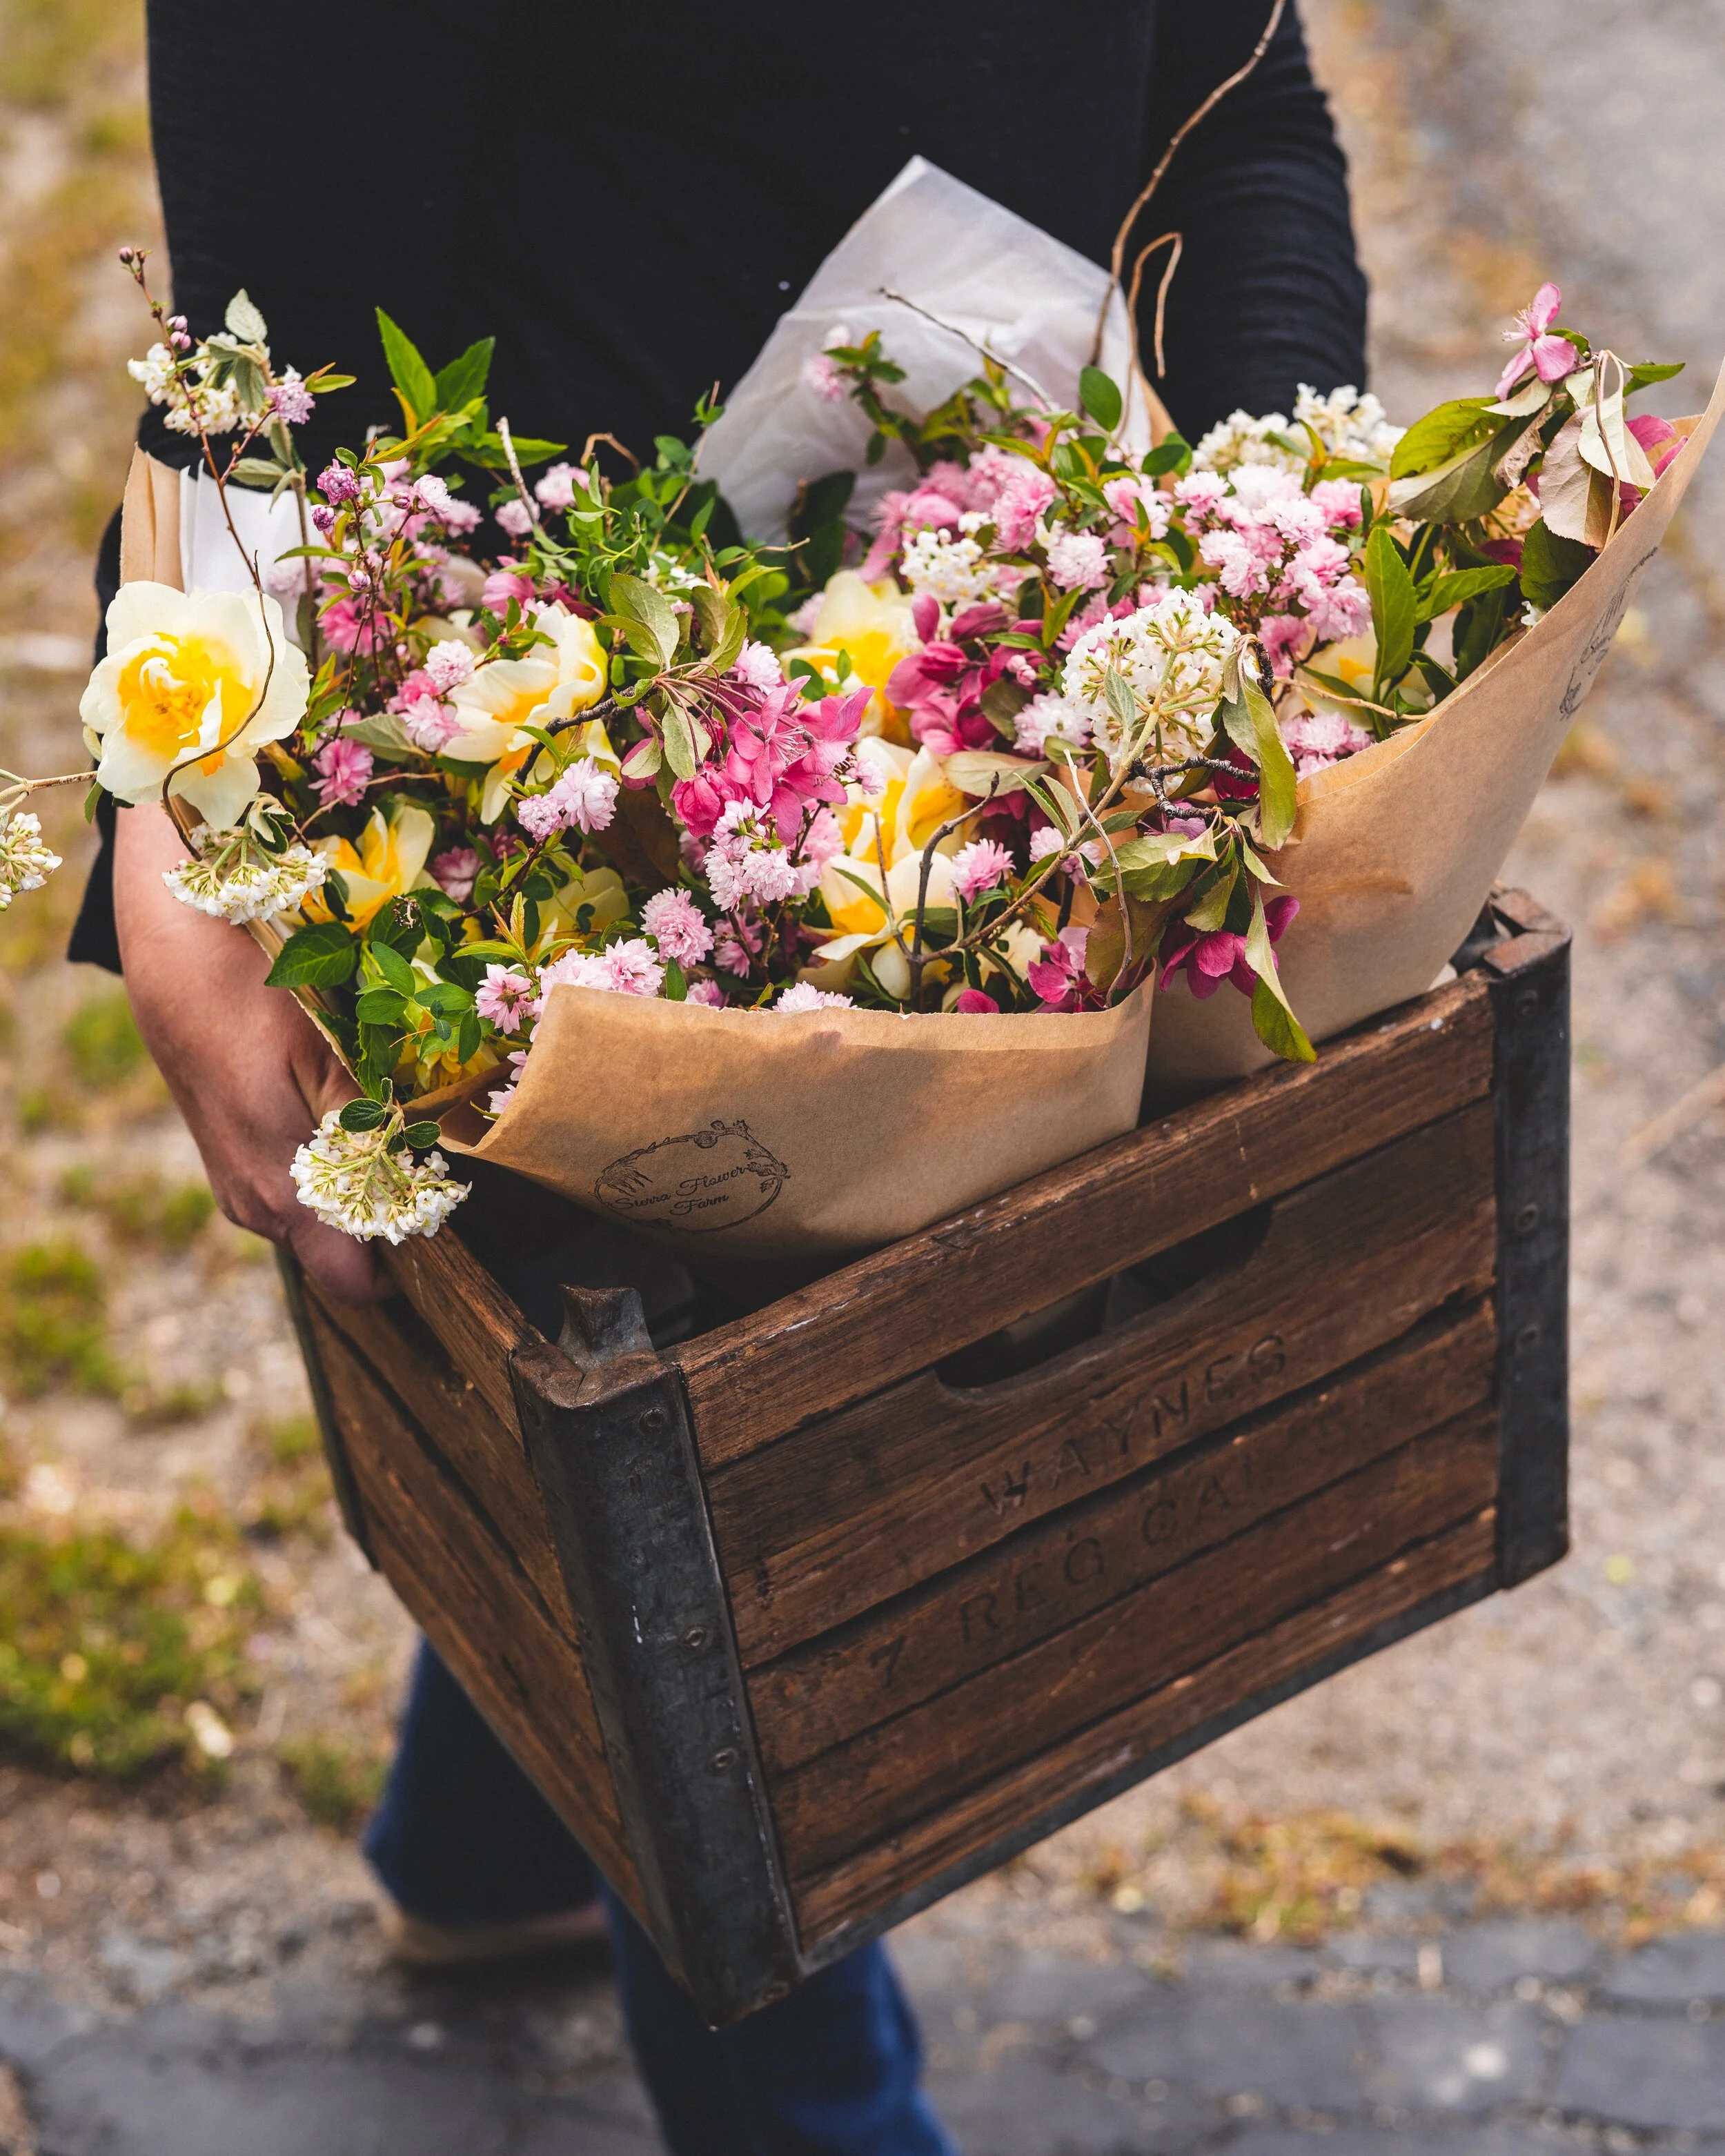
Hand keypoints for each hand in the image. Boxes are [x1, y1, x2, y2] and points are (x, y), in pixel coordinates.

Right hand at [113, 802, 386, 1301]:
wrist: (171, 953)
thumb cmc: (253, 992)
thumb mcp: (329, 1050)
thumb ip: (374, 1126)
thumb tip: (427, 1181)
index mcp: (282, 1192)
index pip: (356, 1282)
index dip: (408, 1265)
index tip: (450, 1223)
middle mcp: (254, 1205)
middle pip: (346, 1253)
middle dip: (394, 1219)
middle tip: (436, 1162)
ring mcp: (238, 1186)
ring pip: (321, 1220)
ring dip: (363, 1188)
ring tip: (395, 1128)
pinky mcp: (232, 1162)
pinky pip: (295, 1190)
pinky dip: (331, 1168)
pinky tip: (346, 1114)